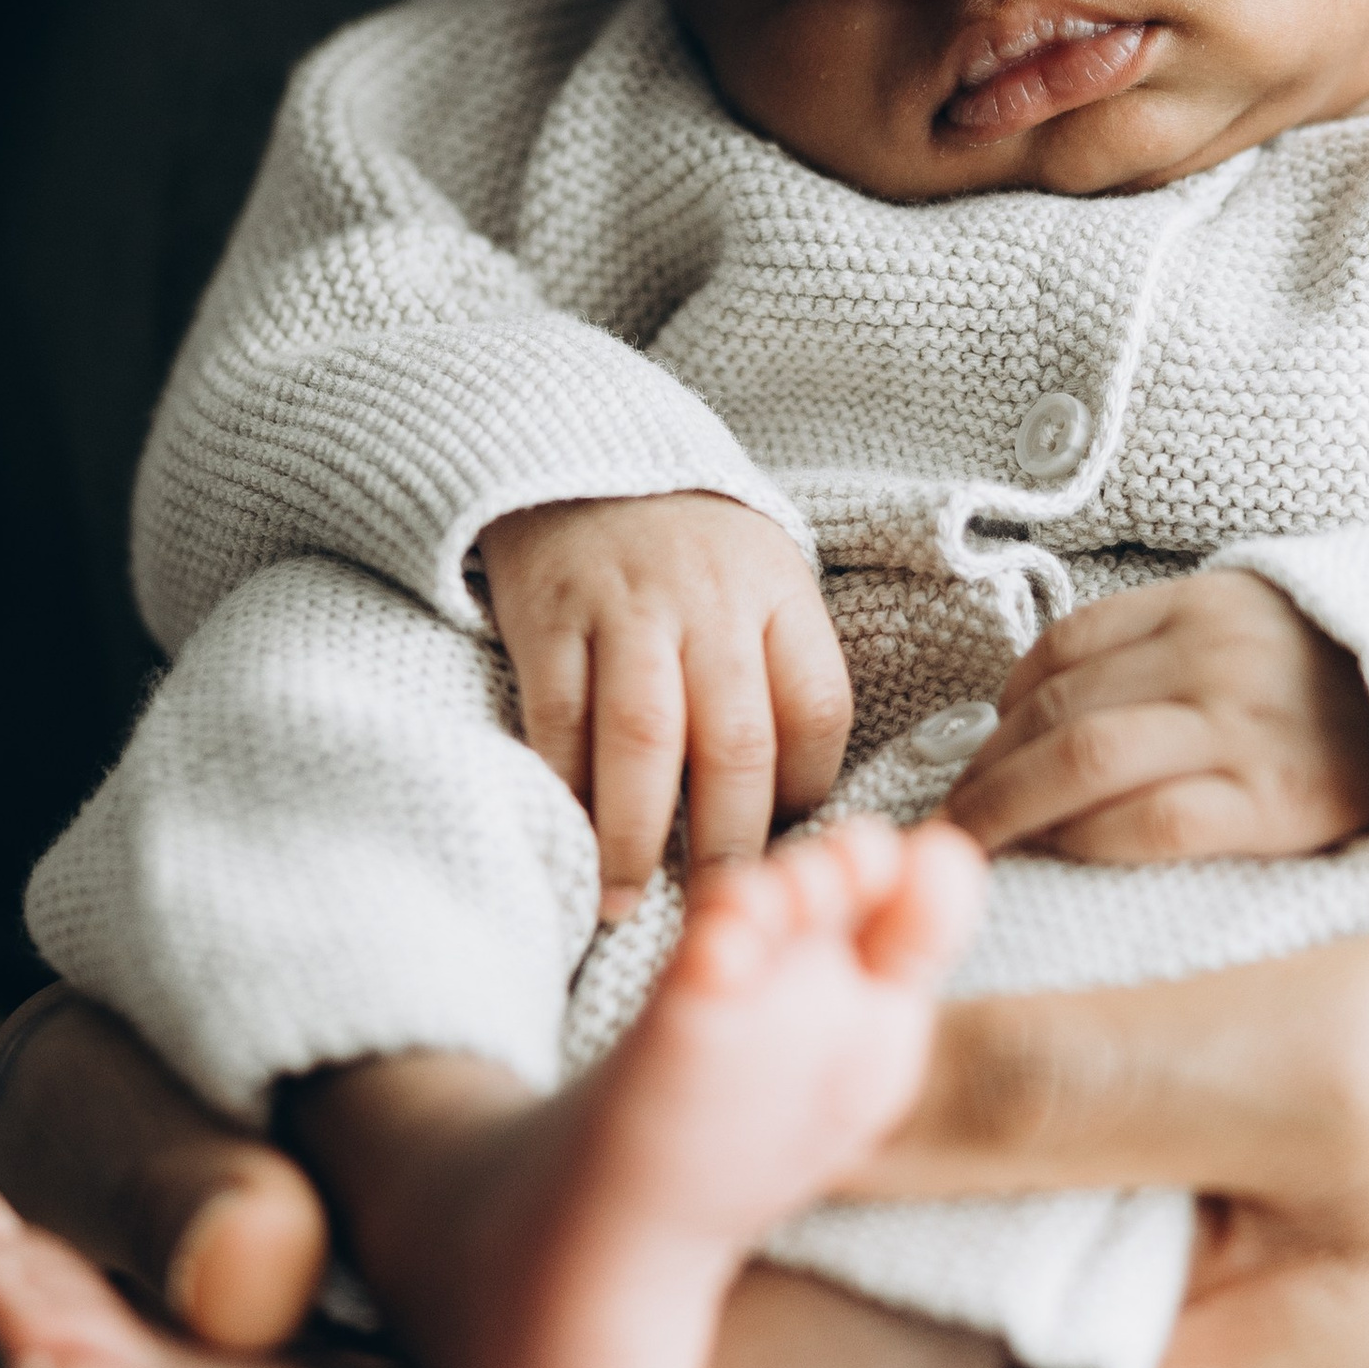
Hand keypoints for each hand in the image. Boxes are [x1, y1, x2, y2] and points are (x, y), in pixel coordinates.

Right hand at [478, 491, 852, 916]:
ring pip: (644, 739)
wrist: (581, 456)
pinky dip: (564, 787)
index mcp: (779, 594)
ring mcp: (625, 608)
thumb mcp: (764, 582)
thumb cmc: (689, 550)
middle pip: (735, 742)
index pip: (819, 710)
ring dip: (634, 835)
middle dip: (728, 843)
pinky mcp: (549, 616)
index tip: (787, 847)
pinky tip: (569, 839)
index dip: (808, 795)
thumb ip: (783, 674)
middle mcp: (709, 602)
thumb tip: (801, 810)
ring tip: (625, 902)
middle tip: (719, 911)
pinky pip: (558, 718)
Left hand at [941, 567, 1368, 861]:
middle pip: (1056, 709)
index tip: (981, 745)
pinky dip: (1084, 843)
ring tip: (975, 846)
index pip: (1065, 646)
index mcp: (1207, 604)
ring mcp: (1242, 728)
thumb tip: (1064, 697)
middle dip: (987, 767)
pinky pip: (1151, 822)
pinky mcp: (1274, 802)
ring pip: (1082, 763)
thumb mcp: (1265, 621)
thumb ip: (1176, 642)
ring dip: (1008, 808)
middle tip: (953, 815)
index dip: (1003, 702)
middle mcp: (1214, 657)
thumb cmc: (1358, 680)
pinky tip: (1056, 861)